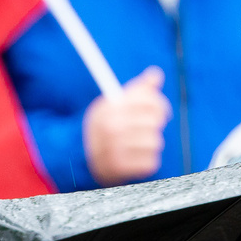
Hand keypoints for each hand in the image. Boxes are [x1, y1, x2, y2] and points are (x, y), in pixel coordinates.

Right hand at [83, 67, 168, 184]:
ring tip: (137, 146)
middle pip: (155, 122)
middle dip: (154, 127)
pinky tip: (135, 159)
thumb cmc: (102, 126)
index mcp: (112, 107)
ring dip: (150, 146)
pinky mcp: (120, 167)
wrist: (79, 156)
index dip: (160, 107)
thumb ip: (137, 90)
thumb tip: (156, 74)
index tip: (160, 113)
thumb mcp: (113, 104)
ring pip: (156, 143)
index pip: (150, 101)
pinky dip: (147, 162)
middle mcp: (112, 126)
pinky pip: (151, 162)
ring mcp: (115, 148)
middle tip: (146, 131)